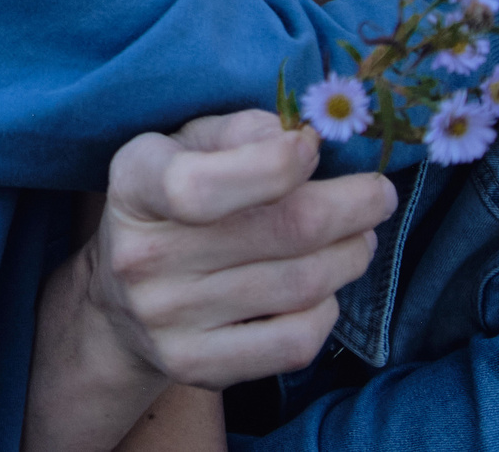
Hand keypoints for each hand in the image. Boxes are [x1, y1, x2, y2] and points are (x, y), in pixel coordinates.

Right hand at [92, 110, 396, 388]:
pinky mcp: (195, 366)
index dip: (274, 166)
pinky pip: (293, 343)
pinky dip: (328, 310)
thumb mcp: (187, 143)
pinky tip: (326, 286)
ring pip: (300, 286)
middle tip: (379, 195)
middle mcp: (143, 255)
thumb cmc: (173, 197)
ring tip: (359, 236)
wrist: (118, 299)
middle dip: (351, 208)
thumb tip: (296, 136)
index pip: (202, 185)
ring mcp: (167, 319)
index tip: (314, 146)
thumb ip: (239, 131)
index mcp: (135, 182)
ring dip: (350, 255)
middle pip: (281, 232)